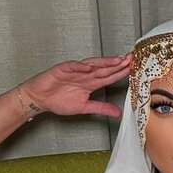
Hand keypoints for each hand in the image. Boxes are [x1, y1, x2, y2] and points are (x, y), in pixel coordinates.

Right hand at [19, 52, 133, 119]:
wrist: (39, 99)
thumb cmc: (58, 100)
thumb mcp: (84, 107)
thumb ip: (101, 108)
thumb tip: (117, 113)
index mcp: (90, 83)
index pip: (109, 77)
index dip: (121, 73)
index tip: (133, 70)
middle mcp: (84, 74)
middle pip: (104, 68)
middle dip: (117, 64)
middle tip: (131, 60)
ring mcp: (73, 71)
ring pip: (91, 64)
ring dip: (104, 62)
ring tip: (116, 60)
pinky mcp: (61, 70)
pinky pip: (72, 67)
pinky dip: (80, 67)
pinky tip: (89, 67)